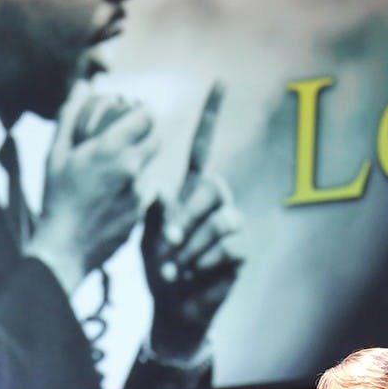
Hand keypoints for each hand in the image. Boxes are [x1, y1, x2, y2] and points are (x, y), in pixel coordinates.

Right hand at [26, 81, 159, 292]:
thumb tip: (84, 86)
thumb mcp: (56, 154)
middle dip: (146, 135)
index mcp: (112, 149)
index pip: (147, 116)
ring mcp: (141, 192)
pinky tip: (111, 195)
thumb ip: (70, 115)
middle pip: (156, 140)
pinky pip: (145, 192)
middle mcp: (132, 168)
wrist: (65, 248)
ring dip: (138, 164)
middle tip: (129, 136)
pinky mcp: (143, 213)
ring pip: (150, 168)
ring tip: (112, 170)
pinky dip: (134, 188)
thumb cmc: (55, 197)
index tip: (134, 112)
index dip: (143, 112)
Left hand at [142, 81, 243, 358]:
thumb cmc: (158, 266)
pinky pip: (227, 246)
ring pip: (222, 219)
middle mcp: (214, 199)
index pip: (202, 145)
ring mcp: (230, 222)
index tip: (218, 82)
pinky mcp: (239, 249)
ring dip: (193, 247)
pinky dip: (204, 263)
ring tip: (178, 266)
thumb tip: (162, 195)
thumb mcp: (148, 234)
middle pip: (211, 188)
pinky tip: (194, 275)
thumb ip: (158, 212)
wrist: (173, 306)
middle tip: (170, 246)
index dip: (210, 115)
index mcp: (190, 187)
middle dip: (187, 218)